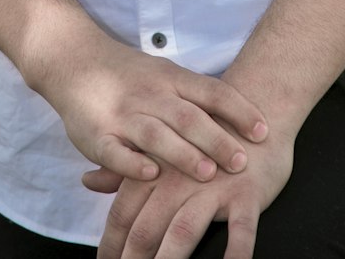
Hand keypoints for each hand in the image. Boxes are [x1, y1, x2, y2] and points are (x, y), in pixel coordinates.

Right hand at [28, 30, 265, 187]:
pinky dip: (133, 164)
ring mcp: (123, 114)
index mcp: (170, 78)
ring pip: (157, 135)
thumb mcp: (164, 75)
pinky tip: (151, 174)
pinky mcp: (97, 135)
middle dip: (217, 140)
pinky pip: (116, 152)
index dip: (238, 110)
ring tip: (207, 173)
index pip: (211, 92)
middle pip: (188, 117)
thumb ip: (195, 97)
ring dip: (183, 154)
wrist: (73, 58)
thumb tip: (241, 118)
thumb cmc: (128, 74)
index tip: (263, 131)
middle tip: (242, 162)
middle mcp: (150, 95)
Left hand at [92, 128, 295, 258]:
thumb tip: (88, 181)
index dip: (110, 244)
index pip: (123, 213)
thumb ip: (124, 168)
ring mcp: (213, 187)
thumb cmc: (205, 132)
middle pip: (147, 227)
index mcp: (156, 169)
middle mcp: (179, 180)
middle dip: (132, 258)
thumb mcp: (160, 145)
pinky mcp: (246, 194)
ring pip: (183, 231)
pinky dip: (236, 253)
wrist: (256, 102)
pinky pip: (241, 230)